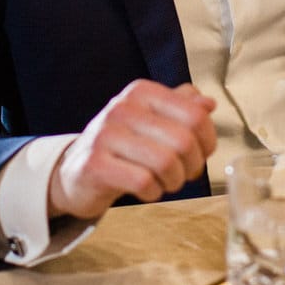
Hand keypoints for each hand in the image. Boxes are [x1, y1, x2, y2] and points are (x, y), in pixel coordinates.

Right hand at [47, 81, 216, 220]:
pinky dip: (153, 192)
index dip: (208, 141)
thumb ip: (182, 108)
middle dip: (193, 165)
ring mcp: (106, 135)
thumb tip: (209, 103)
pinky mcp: (94, 164)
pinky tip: (146, 189)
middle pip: (184, 141)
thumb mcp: (151, 120)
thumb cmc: (123, 146)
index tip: (201, 154)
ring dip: (174, 181)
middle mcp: (123, 107)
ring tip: (166, 182)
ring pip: (166, 163)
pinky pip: (143, 182)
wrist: (75, 171)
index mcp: (142, 92)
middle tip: (185, 174)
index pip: (195, 114)